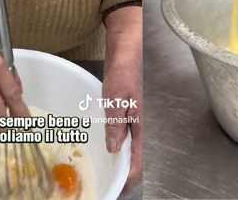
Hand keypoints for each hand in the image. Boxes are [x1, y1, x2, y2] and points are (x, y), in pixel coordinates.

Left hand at [104, 60, 141, 192]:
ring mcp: (128, 117)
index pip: (137, 159)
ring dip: (115, 159)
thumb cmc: (123, 72)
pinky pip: (117, 133)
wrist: (124, 51)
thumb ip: (115, 124)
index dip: (129, 176)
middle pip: (131, 156)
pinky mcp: (121, 111)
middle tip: (107, 182)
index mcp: (137, 125)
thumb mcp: (116, 99)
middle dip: (121, 172)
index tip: (118, 187)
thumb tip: (114, 149)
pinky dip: (111, 143)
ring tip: (103, 169)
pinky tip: (100, 144)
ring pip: (124, 145)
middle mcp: (134, 124)